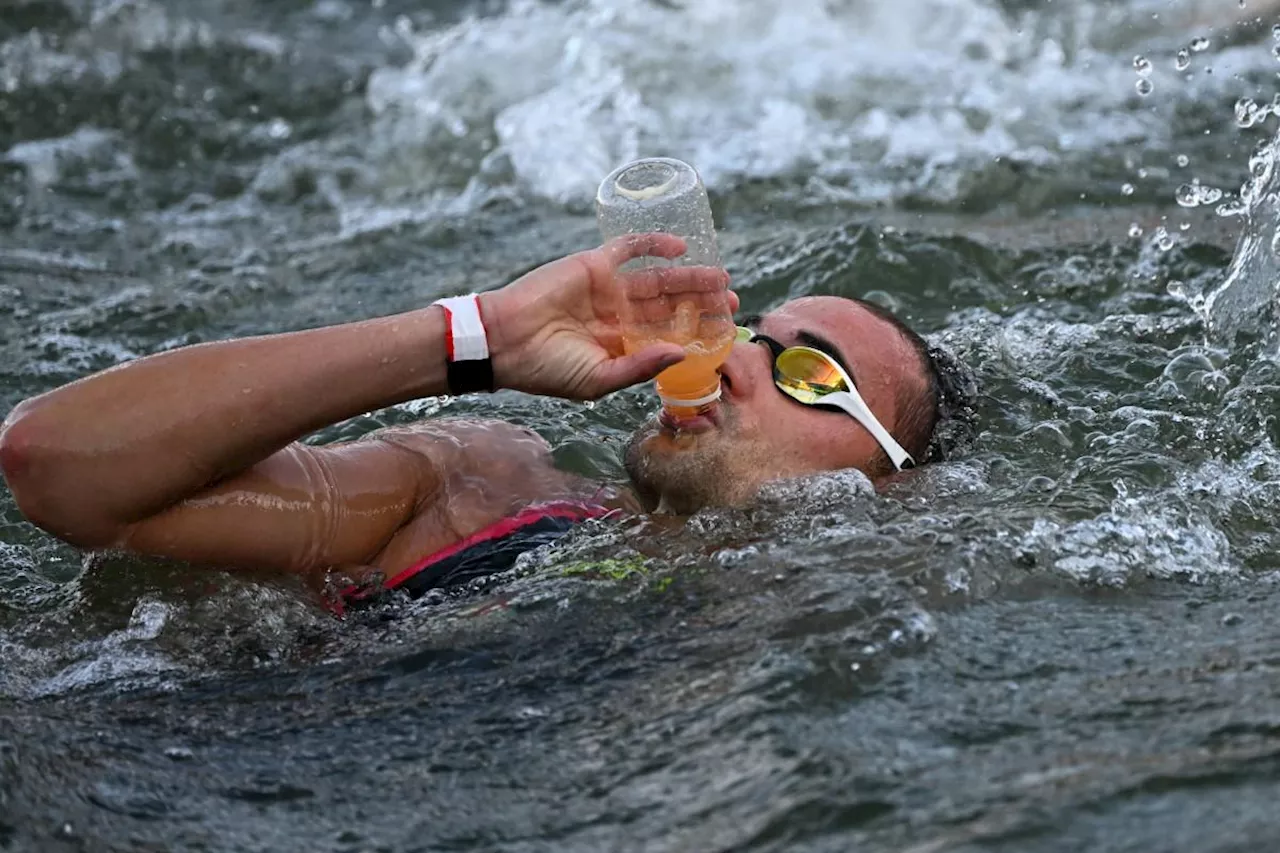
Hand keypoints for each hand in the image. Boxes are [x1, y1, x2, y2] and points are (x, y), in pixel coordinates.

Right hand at [480, 235, 735, 400]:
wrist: (506, 341)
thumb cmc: (548, 369)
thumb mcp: (600, 379)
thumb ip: (641, 367)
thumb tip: (681, 355)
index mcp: (622, 346)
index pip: (669, 336)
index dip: (697, 333)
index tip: (724, 331)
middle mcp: (620, 316)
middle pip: (670, 306)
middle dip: (701, 303)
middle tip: (731, 300)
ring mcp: (608, 289)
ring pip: (658, 279)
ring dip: (689, 277)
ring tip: (719, 278)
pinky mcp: (594, 265)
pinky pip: (629, 248)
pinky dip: (654, 244)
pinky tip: (680, 248)